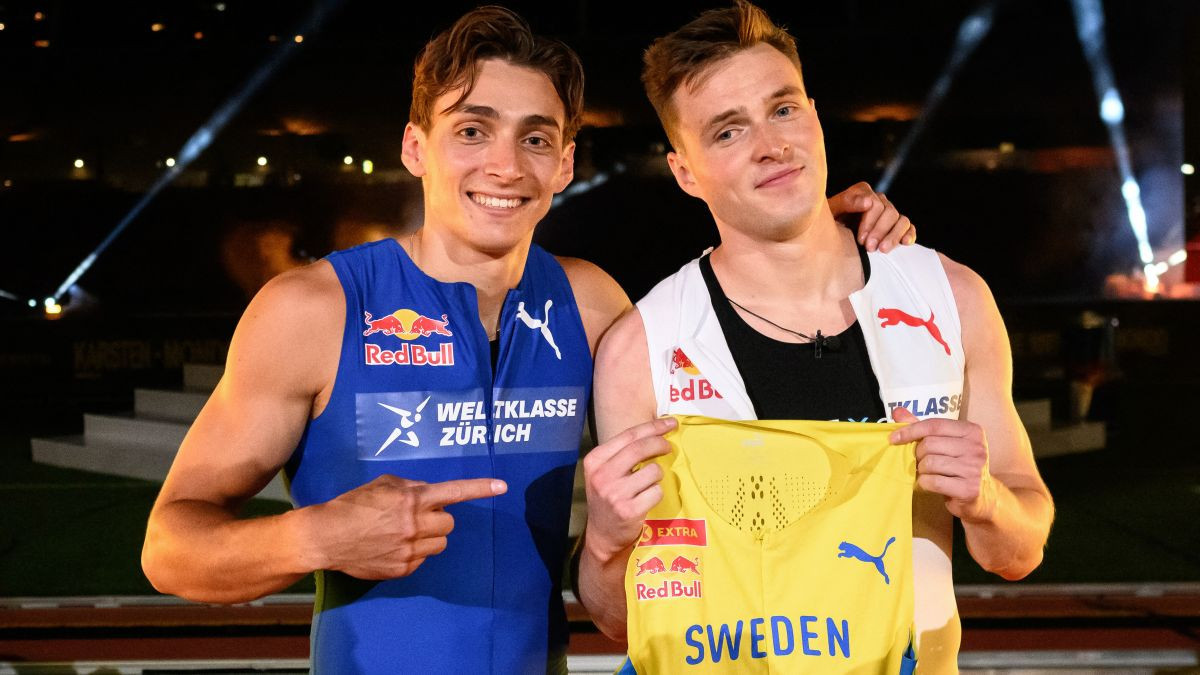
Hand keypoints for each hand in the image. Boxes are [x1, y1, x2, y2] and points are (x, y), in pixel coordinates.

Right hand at [310, 474, 505, 579]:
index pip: (453, 492)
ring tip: (405, 532)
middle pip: (449, 522)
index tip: (502, 486)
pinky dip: (415, 552)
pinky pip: (423, 559)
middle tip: (416, 516)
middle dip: (438, 518)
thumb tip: (429, 494)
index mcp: (411, 500)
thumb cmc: (353, 505)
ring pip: (441, 543)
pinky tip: (393, 547)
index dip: (480, 488)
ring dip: (430, 536)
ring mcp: (410, 550)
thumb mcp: (382, 485)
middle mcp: (415, 525)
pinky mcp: (403, 569)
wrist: (325, 537)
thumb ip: (411, 487)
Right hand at [582, 417, 676, 560]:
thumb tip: (658, 431)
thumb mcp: (605, 472)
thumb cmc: (608, 498)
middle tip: (668, 447)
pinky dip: (656, 494)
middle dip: (660, 444)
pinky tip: (647, 500)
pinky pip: (656, 492)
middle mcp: (602, 475)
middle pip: (640, 448)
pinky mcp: (629, 510)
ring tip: (648, 484)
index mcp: (595, 460)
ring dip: (657, 476)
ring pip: (652, 471)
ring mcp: (615, 494)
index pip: (629, 435)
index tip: (670, 423)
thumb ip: (623, 453)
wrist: (602, 535)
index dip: (653, 427)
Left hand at [828, 181, 915, 251]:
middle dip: (880, 231)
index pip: (875, 203)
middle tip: (870, 248)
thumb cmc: (828, 223)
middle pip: (889, 212)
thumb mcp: (831, 212)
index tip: (861, 239)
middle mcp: (878, 200)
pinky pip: (908, 227)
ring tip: (883, 250)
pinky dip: (909, 234)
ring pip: (901, 220)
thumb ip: (846, 202)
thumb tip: (868, 202)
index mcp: (862, 192)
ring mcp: (888, 213)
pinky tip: (905, 243)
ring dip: (893, 235)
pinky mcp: (896, 227)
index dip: (869, 222)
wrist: (828, 237)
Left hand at [890, 407, 996, 522]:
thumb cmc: (957, 465)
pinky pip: (933, 482)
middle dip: (918, 454)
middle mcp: (976, 447)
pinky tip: (931, 484)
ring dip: (922, 470)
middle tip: (921, 461)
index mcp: (972, 431)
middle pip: (930, 444)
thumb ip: (922, 427)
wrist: (981, 496)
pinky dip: (925, 483)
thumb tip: (897, 411)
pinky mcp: (969, 489)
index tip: (893, 438)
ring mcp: (974, 469)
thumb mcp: (944, 443)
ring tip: (928, 473)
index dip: (910, 430)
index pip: (934, 425)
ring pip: (930, 463)